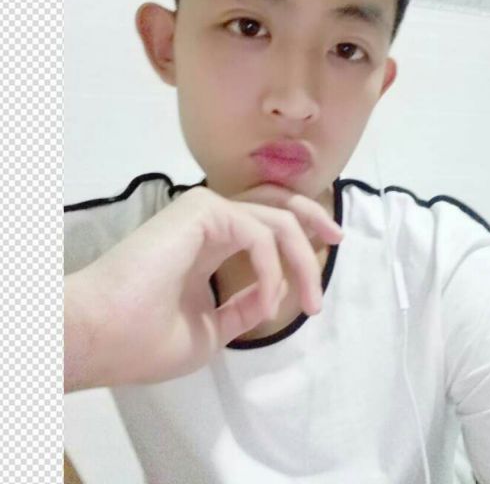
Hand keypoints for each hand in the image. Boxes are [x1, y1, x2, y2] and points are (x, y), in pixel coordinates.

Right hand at [64, 184, 342, 391]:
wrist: (99, 336)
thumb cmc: (144, 339)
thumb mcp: (210, 330)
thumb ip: (241, 307)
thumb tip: (271, 296)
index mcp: (207, 242)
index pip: (260, 223)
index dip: (296, 236)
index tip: (320, 265)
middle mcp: (208, 219)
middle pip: (275, 202)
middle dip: (312, 218)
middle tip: (337, 240)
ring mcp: (204, 211)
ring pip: (275, 218)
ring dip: (301, 258)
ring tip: (311, 301)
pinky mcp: (202, 211)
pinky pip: (259, 234)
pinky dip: (272, 269)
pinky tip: (268, 300)